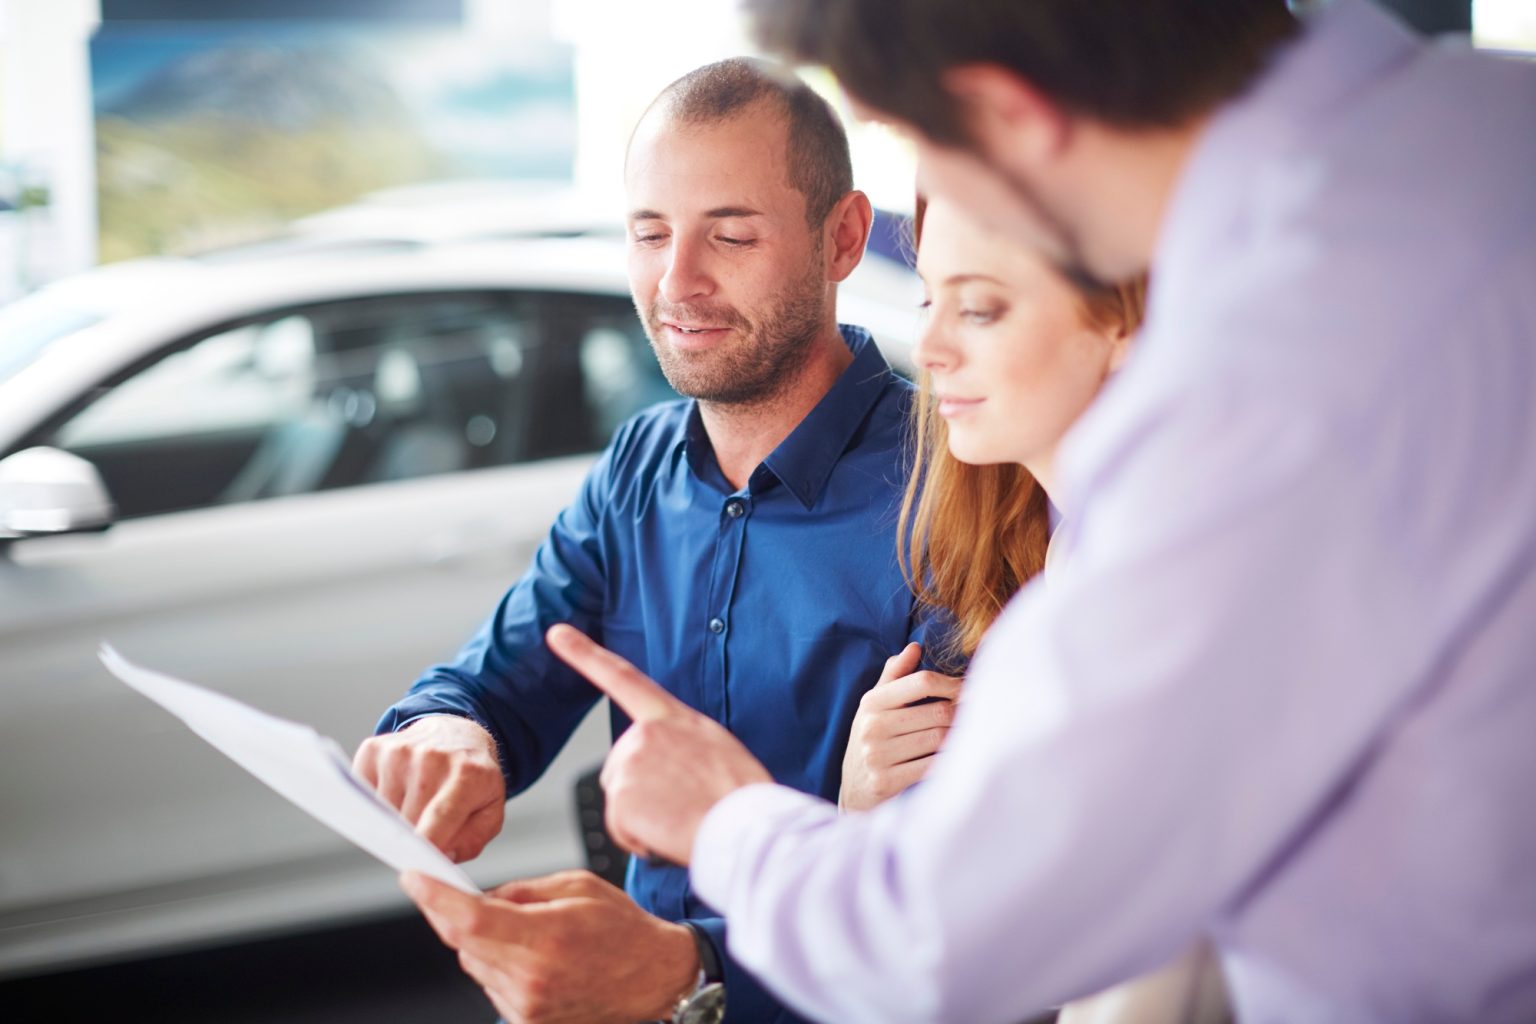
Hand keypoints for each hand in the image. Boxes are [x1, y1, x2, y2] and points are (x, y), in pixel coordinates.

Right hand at [352, 715, 504, 861]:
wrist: (456, 734)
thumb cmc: (472, 779)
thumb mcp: (490, 811)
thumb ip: (471, 841)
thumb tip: (440, 856)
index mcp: (467, 775)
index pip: (440, 815)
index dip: (426, 843)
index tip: (413, 871)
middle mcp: (432, 758)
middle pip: (406, 820)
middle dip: (412, 838)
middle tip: (426, 831)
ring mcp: (399, 751)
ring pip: (382, 811)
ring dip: (394, 820)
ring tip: (416, 804)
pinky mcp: (374, 749)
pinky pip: (364, 794)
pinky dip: (376, 802)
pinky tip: (399, 790)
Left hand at [400, 868, 698, 1023]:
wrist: (654, 977)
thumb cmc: (623, 929)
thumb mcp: (577, 885)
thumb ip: (522, 889)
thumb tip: (480, 897)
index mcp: (547, 937)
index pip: (470, 920)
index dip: (434, 898)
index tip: (414, 878)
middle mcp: (533, 979)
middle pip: (464, 943)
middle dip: (463, 916)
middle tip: (491, 901)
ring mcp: (529, 1007)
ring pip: (474, 964)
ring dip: (486, 943)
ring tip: (532, 934)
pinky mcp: (528, 1023)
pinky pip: (492, 985)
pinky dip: (500, 966)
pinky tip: (536, 958)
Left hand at [546, 623, 772, 864]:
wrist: (747, 827)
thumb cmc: (742, 796)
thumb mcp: (717, 749)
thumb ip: (681, 744)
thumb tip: (670, 763)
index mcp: (673, 717)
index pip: (622, 677)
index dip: (584, 654)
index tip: (556, 633)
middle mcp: (645, 733)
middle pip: (621, 767)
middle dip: (643, 793)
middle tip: (684, 805)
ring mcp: (629, 762)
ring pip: (621, 801)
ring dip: (645, 819)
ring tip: (684, 818)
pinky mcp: (619, 796)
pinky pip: (621, 829)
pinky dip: (642, 839)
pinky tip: (671, 832)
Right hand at [839, 643, 960, 811]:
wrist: (854, 789)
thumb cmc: (873, 739)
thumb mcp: (875, 706)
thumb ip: (894, 676)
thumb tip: (915, 647)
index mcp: (872, 702)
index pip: (922, 681)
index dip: (952, 684)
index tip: (969, 690)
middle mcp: (872, 727)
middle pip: (937, 711)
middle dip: (963, 713)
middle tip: (979, 715)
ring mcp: (877, 756)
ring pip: (939, 739)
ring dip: (960, 737)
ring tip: (971, 735)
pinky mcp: (886, 782)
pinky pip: (932, 766)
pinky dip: (950, 761)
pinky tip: (957, 758)